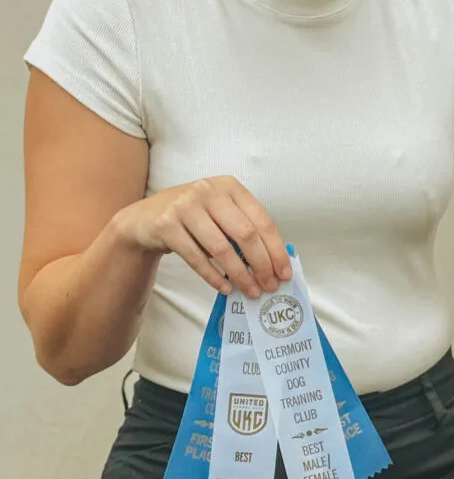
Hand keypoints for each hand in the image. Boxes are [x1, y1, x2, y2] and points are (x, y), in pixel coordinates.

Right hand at [113, 175, 290, 297]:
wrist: (145, 218)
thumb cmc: (194, 218)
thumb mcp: (221, 214)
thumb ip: (245, 229)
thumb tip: (274, 263)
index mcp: (230, 187)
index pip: (262, 220)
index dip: (275, 249)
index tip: (284, 272)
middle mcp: (209, 191)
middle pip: (245, 234)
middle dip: (261, 264)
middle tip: (270, 286)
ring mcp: (185, 207)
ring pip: (221, 248)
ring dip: (240, 274)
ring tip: (251, 291)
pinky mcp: (166, 225)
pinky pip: (196, 258)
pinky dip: (214, 276)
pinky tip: (225, 288)